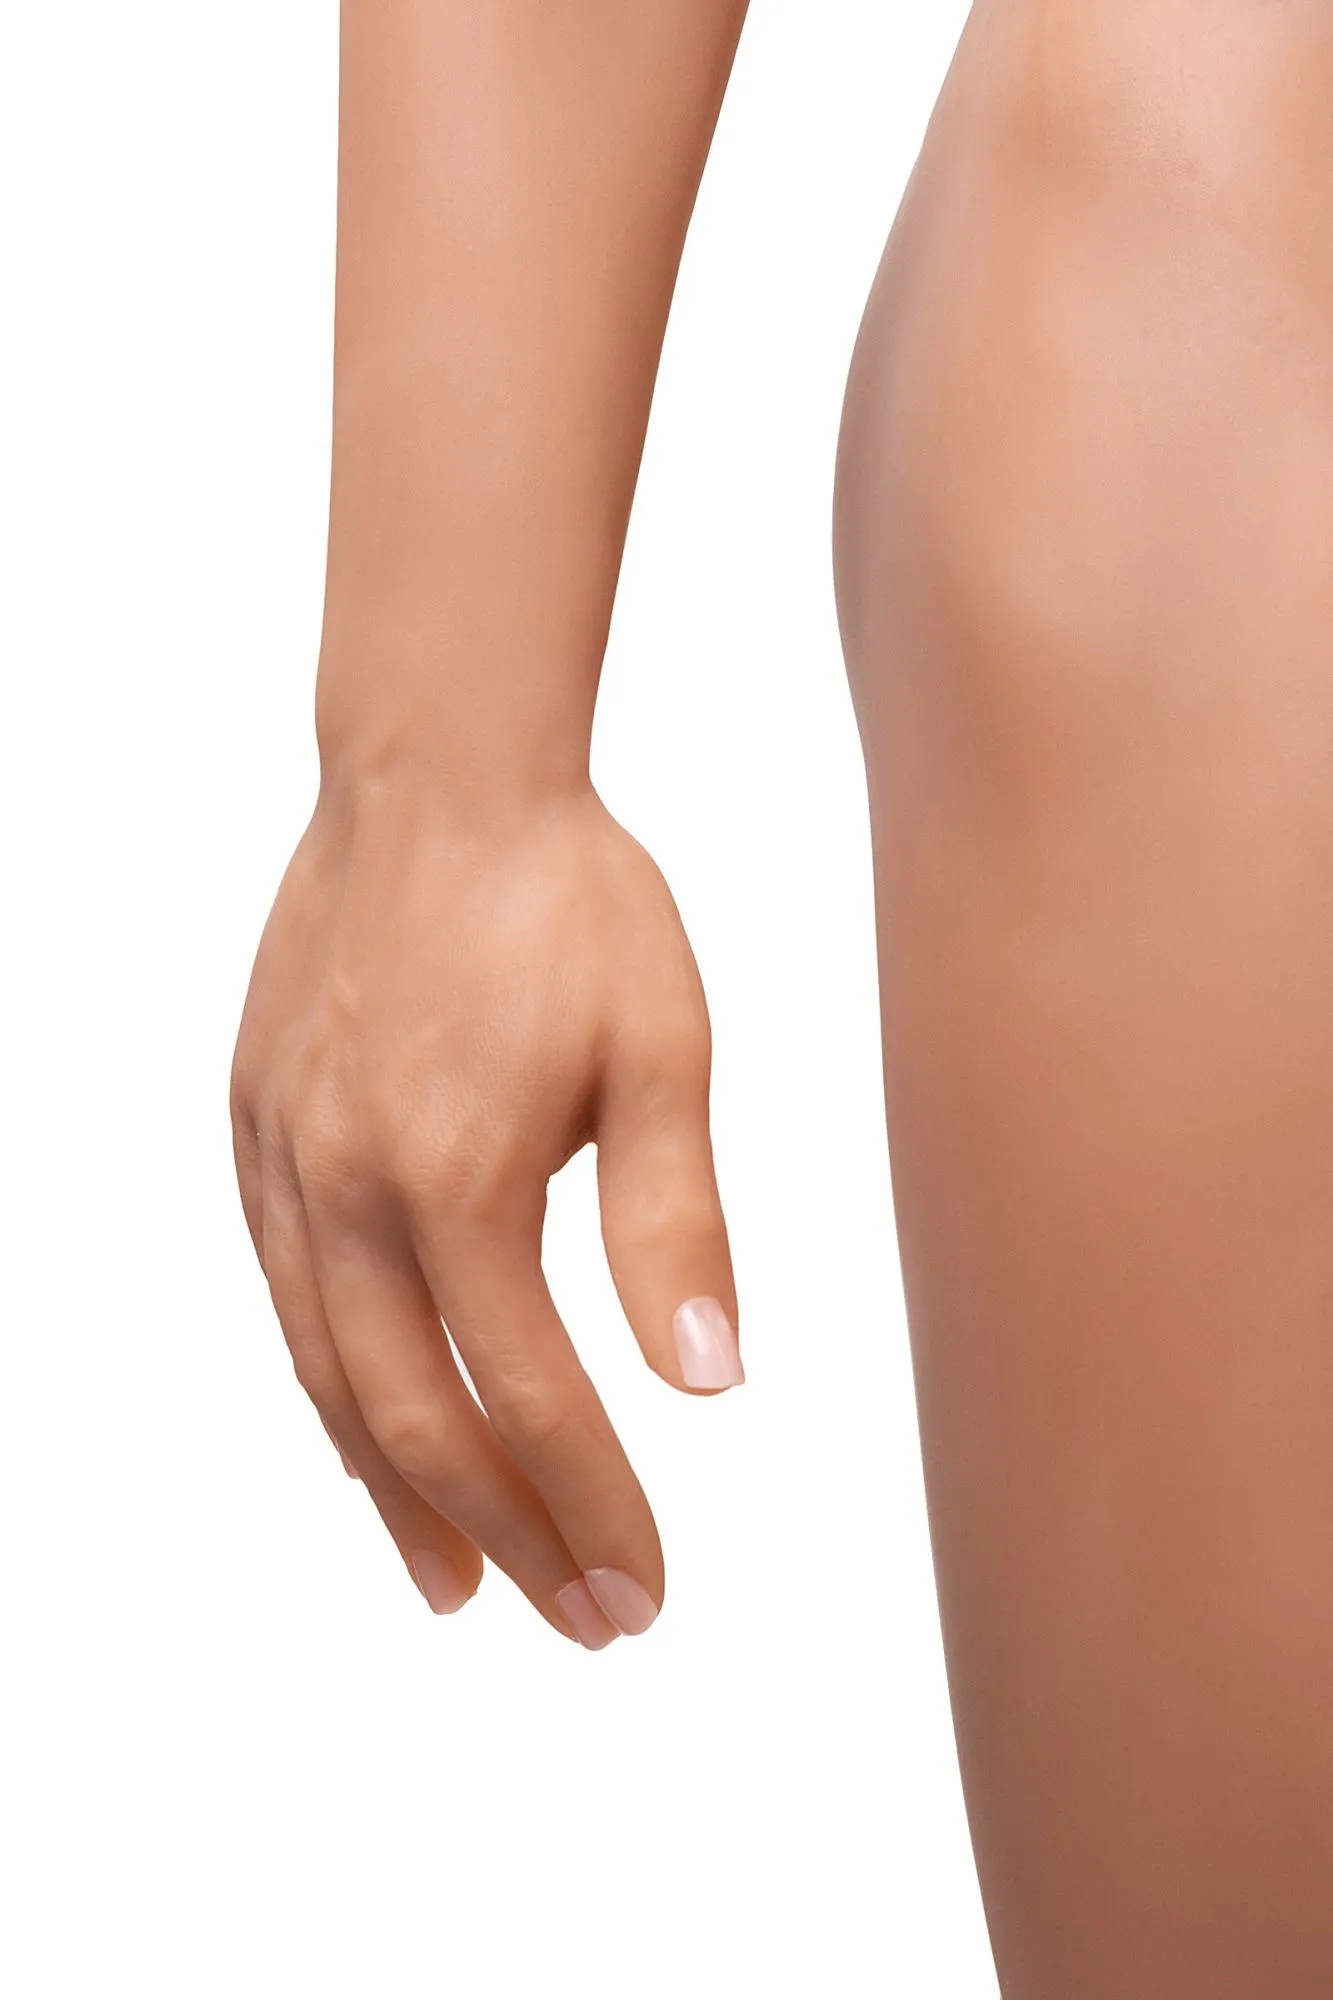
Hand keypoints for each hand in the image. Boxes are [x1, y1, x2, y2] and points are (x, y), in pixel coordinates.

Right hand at [229, 784, 741, 1645]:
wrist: (437, 777)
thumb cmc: (569, 900)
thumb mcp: (663, 1049)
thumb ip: (677, 1221)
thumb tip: (710, 1384)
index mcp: (460, 1177)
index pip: (533, 1398)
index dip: (592, 1511)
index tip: (645, 1592)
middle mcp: (350, 1189)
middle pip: (418, 1420)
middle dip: (507, 1537)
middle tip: (579, 1620)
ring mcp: (286, 1161)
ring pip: (329, 1375)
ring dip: (397, 1494)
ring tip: (455, 1583)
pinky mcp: (256, 1127)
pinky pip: (285, 1295)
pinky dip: (329, 1390)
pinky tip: (364, 1437)